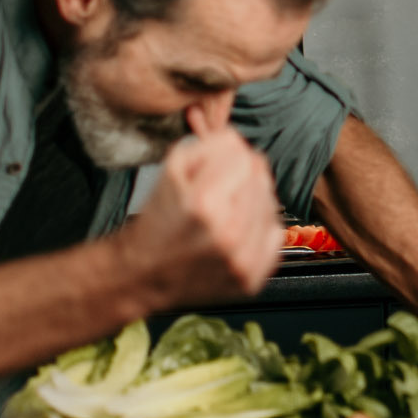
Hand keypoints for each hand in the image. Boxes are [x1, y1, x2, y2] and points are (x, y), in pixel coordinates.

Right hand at [117, 105, 283, 308]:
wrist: (143, 276)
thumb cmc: (156, 225)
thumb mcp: (169, 172)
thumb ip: (207, 146)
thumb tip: (237, 139)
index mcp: (204, 204)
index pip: (242, 155)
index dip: (227, 153)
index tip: (215, 163)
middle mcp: (227, 234)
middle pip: (259, 177)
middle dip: (240, 175)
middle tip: (218, 188)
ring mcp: (242, 260)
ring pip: (271, 203)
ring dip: (251, 199)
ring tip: (225, 209)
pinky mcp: (251, 278)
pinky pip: (275, 233)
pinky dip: (259, 226)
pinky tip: (237, 228)